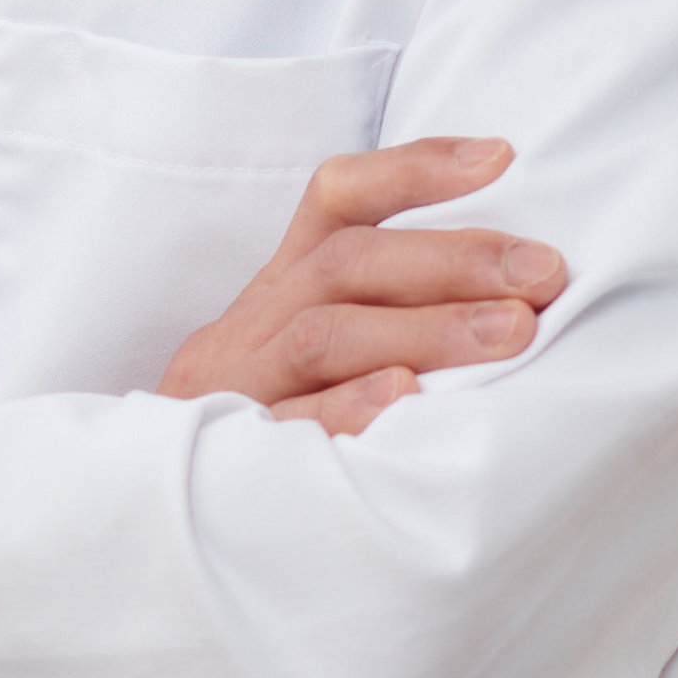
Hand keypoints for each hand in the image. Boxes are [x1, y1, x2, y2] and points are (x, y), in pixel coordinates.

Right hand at [157, 136, 563, 434]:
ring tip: (513, 332)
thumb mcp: (303, 363)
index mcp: (275, 292)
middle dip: (453, 259)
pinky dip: (348, 408)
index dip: (414, 170)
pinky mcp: (227, 458)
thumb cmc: (265, 433)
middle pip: (345, 264)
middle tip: (544, 272)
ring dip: (427, 329)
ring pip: (325, 335)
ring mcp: (235, 390)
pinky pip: (289, 427)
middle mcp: (250, 327)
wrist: (134, 521)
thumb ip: (377, 321)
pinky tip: (407, 400)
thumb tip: (509, 295)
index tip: (503, 156)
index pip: (334, 200)